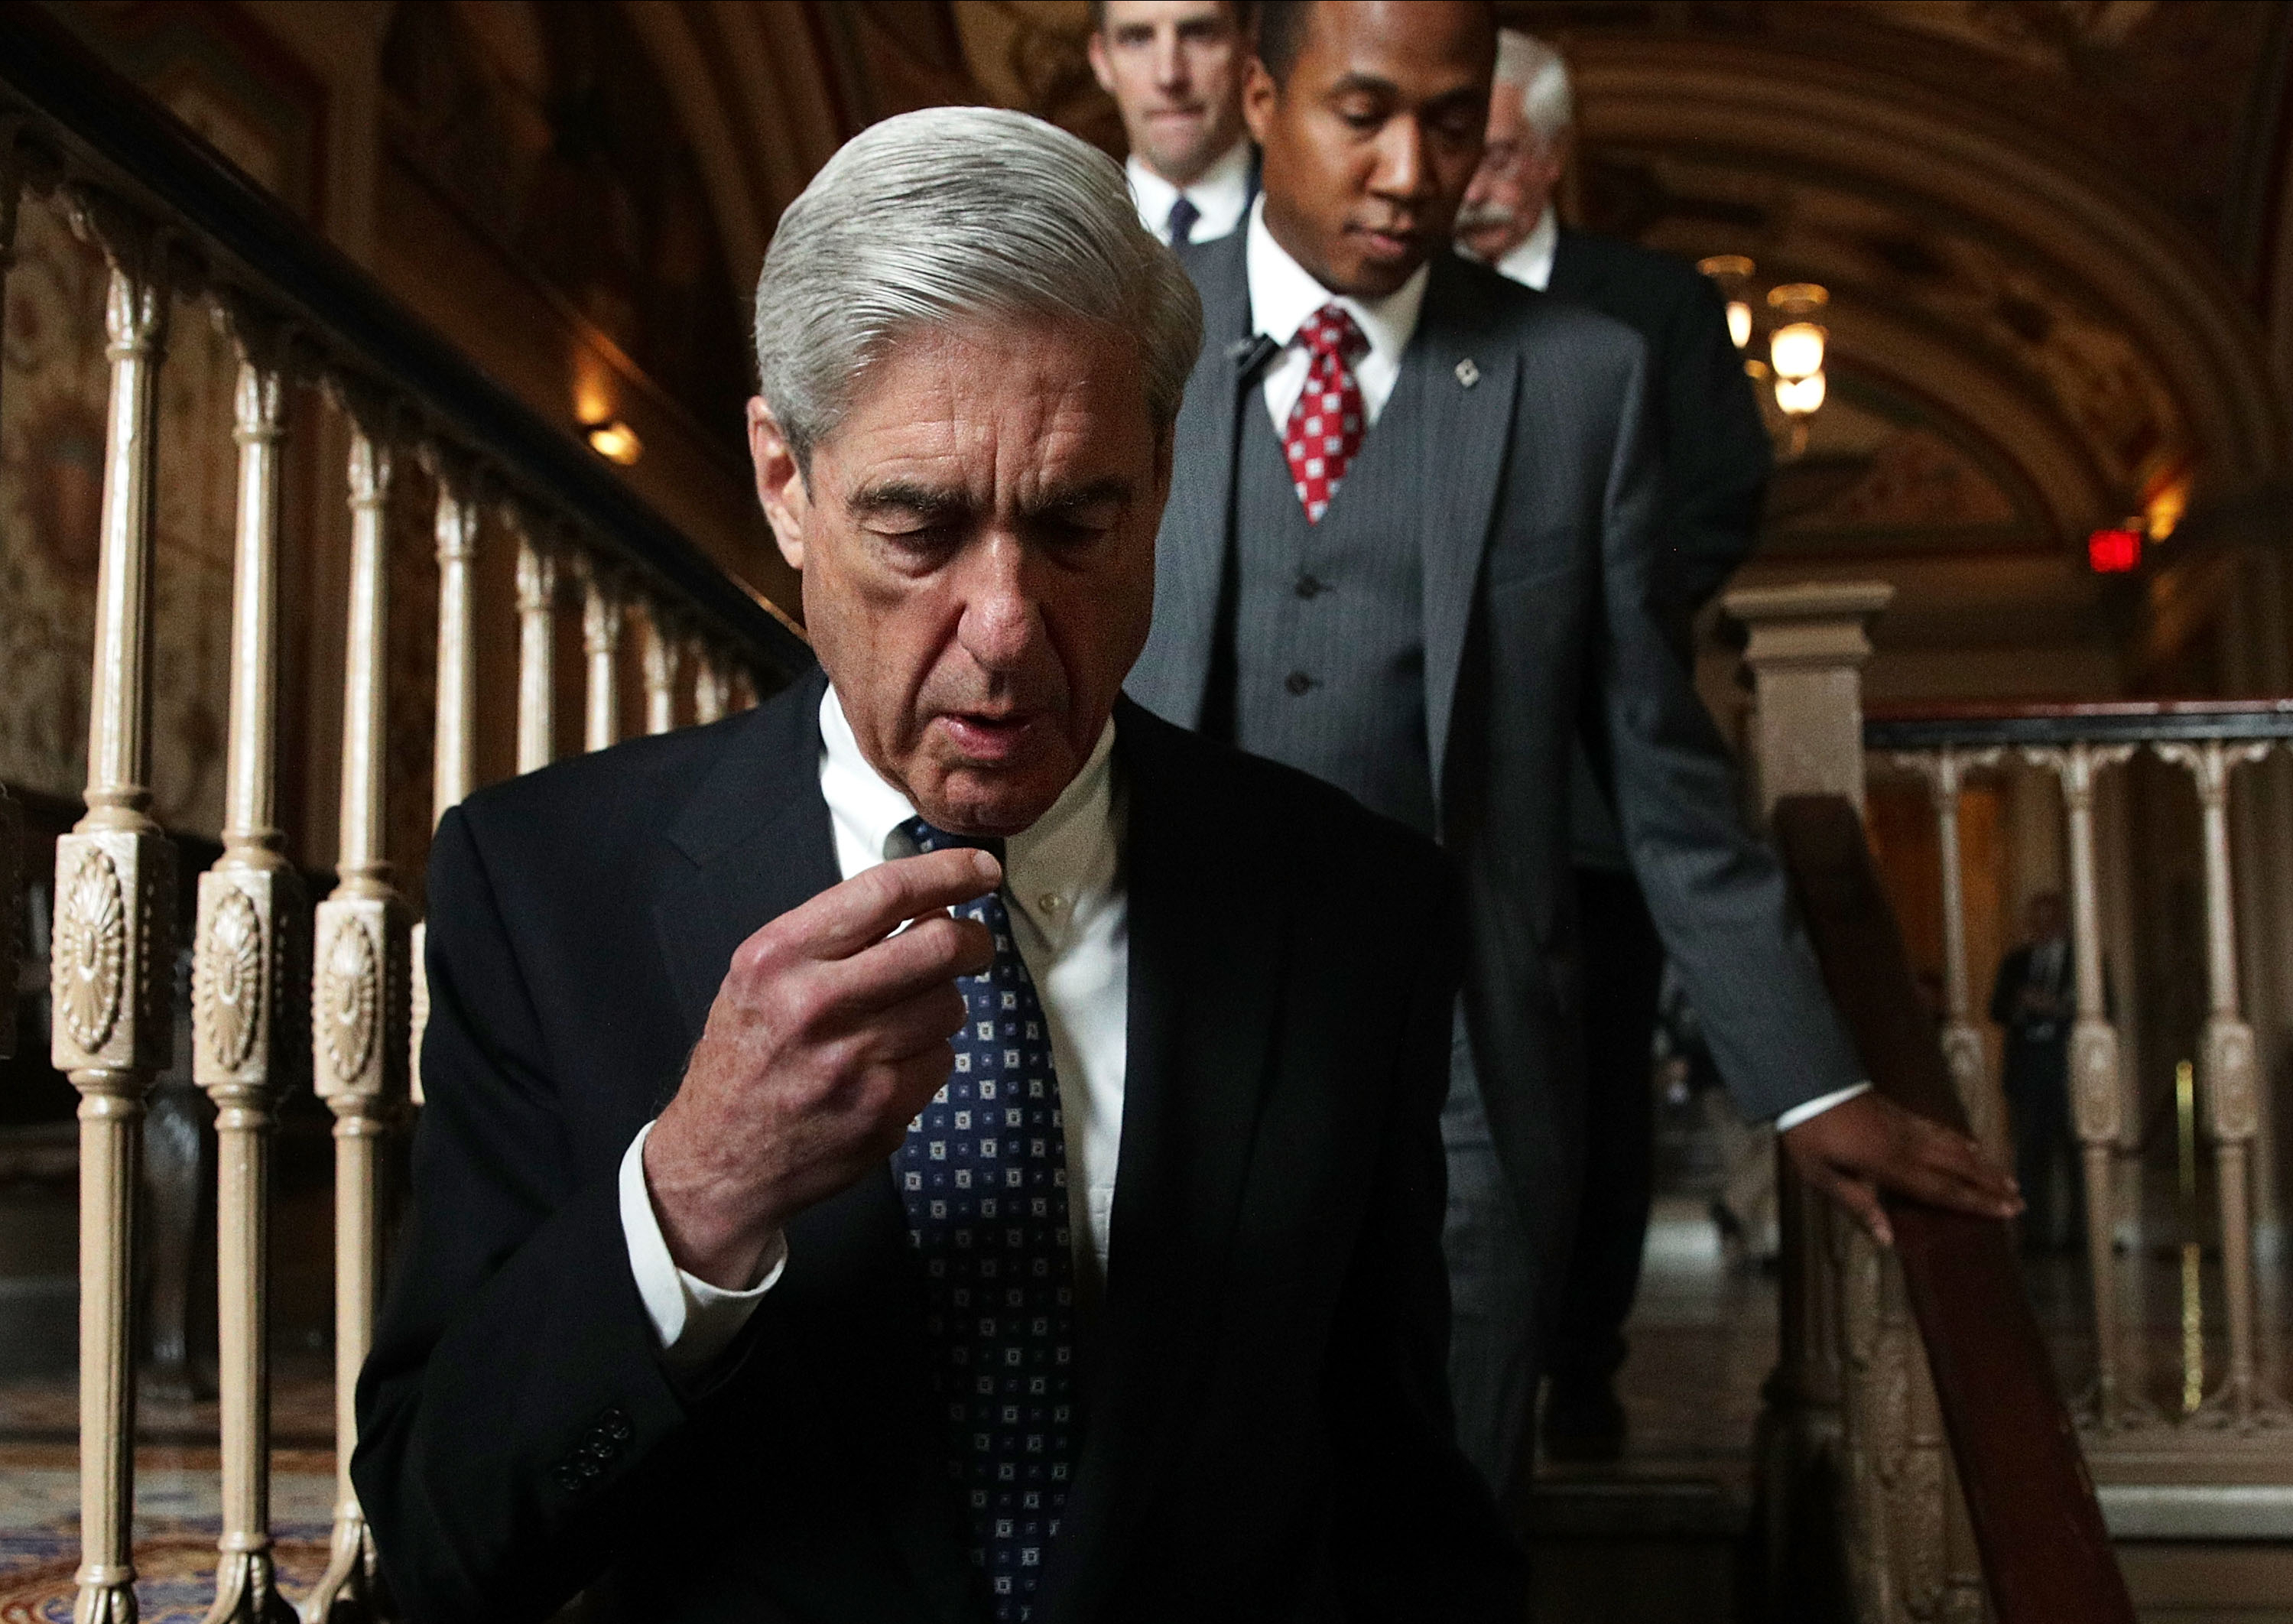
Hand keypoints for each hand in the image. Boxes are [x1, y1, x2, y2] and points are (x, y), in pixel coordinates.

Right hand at [644, 847, 999, 1287]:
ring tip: (906, 1017)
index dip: (948, 873)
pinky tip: (892, 1064)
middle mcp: (815, 1004)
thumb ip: (835, 937)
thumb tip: (930, 904)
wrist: (717, 1161)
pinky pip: (942, 1059)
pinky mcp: (883, 1109)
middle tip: (975, 944)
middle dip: (973, 940)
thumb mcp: (761, 978)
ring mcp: (853, 1061)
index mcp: (779, 958)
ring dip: (943, 1004)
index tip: (979, 869)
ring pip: (950, 1005)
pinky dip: (930, 1056)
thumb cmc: (744, 1059)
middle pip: (939, 946)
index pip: (884, 893)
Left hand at [1780, 1091, 2021, 1247]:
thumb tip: (1887, 1239)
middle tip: (2021, 1200)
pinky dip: (1960, 1140)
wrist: (1807, 1083)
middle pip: (1959, 1167)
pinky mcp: (1899, 1113)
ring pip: (1954, 1146)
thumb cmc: (1809, 1134)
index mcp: (1890, 1165)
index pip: (1943, 1190)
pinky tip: (1970, 1144)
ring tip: (2007, 1177)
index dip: (1976, 1202)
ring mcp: (1905, 1126)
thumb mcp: (1821, 1175)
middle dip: (1991, 1185)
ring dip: (1983, 1163)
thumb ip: (1856, 1204)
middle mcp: (1907, 1145)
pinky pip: (1939, 1129)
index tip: (2006, 1211)